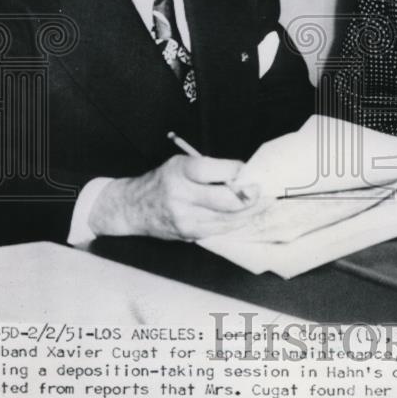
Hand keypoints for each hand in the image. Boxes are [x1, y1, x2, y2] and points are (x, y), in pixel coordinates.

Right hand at [88, 154, 260, 240]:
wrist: (133, 207)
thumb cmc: (163, 181)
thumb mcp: (181, 164)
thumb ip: (211, 169)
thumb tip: (244, 175)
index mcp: (182, 170)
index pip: (221, 171)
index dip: (241, 172)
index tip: (249, 171)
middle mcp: (182, 194)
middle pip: (229, 200)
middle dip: (251, 196)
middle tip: (263, 191)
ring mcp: (185, 218)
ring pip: (229, 219)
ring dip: (249, 212)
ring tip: (262, 204)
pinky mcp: (188, 234)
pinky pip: (221, 230)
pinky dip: (235, 222)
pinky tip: (244, 216)